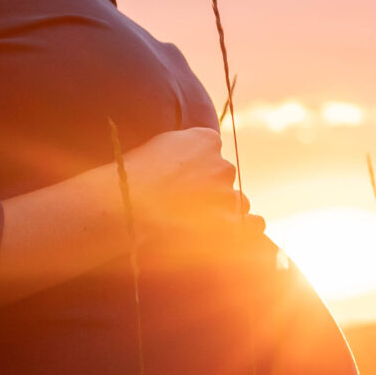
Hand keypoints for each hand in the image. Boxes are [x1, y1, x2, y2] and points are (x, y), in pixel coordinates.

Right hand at [118, 128, 252, 238]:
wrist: (122, 210)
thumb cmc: (129, 180)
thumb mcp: (153, 148)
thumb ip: (179, 148)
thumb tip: (187, 158)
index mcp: (205, 140)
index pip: (211, 149)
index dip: (197, 166)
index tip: (183, 178)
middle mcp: (222, 165)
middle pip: (224, 176)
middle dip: (210, 189)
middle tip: (185, 204)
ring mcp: (228, 196)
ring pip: (237, 201)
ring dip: (223, 209)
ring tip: (195, 223)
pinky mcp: (230, 226)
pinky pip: (252, 225)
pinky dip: (244, 229)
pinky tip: (229, 233)